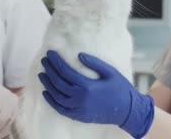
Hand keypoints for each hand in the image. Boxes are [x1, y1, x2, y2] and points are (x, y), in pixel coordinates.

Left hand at [38, 51, 153, 138]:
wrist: (128, 110)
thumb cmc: (121, 89)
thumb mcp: (110, 72)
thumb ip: (94, 63)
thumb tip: (78, 55)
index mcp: (88, 86)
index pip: (65, 71)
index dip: (56, 62)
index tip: (50, 54)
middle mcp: (80, 98)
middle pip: (59, 82)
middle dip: (50, 70)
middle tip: (44, 60)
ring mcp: (79, 109)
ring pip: (57, 96)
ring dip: (47, 85)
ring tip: (42, 74)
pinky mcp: (79, 116)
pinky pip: (61, 109)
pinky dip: (51, 101)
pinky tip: (46, 93)